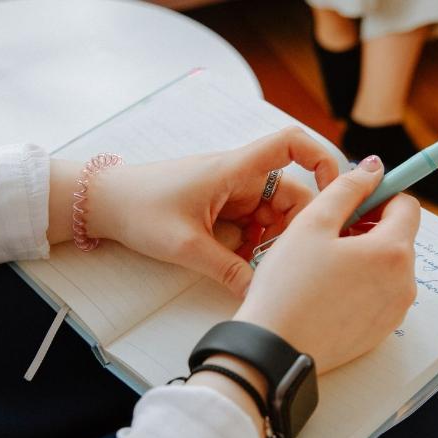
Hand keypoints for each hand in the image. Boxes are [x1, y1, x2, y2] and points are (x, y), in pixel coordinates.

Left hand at [77, 127, 337, 297]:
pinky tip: (239, 265)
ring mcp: (230, 192)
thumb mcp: (185, 245)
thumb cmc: (139, 208)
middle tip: (283, 260)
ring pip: (272, 215)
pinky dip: (252, 244)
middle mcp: (239, 176)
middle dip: (293, 227)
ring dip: (271, 240)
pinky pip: (251, 225)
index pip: (291, 144)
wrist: (102, 203)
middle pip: (291, 193)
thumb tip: (259, 293)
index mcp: (235, 169)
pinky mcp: (220, 208)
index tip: (335, 192)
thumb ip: (227, 270)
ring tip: (255, 266)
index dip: (322, 159)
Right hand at [235, 156, 420, 373]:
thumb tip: (373, 168)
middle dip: (368, 227)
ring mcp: (394, 310)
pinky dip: (359, 284)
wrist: (275, 348)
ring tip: (322, 264)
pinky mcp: (380, 331)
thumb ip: (347, 188)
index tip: (351, 200)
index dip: (379, 195)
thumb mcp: (312, 223)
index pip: (406, 206)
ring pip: (387, 266)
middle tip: (326, 233)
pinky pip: (378, 294)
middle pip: (398, 236)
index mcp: (392, 251)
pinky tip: (325, 289)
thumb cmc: (288, 286)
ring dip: (363, 256)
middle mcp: (404, 282)